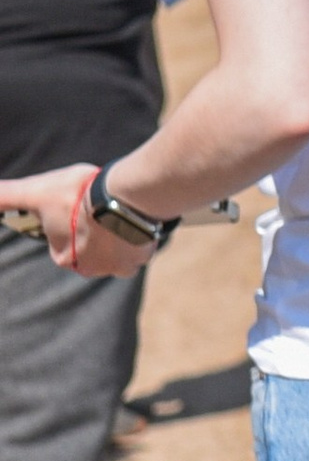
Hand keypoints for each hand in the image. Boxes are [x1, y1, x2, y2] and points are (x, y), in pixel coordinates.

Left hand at [0, 165, 147, 276]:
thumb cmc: (77, 196)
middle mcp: (92, 270)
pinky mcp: (142, 256)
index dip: (63, 222)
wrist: (126, 198)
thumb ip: (7, 196)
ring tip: (114, 210)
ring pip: (114, 251)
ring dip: (113, 235)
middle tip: (92, 207)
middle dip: (89, 232)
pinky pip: (137, 248)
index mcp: (64, 258)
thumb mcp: (35, 191)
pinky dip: (135, 235)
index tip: (71, 206)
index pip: (59, 243)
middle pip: (87, 250)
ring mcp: (120, 265)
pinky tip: (133, 217)